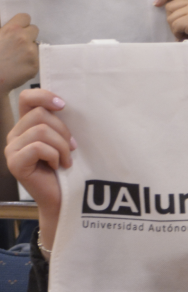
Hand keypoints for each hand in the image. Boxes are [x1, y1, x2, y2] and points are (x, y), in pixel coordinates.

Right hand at [0, 14, 38, 93]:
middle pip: (34, 29)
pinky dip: (29, 62)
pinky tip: (17, 68)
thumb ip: (3, 30)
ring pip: (35, 45)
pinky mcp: (35, 65)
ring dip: (28, 49)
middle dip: (27, 35)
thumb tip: (8, 26)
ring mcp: (31, 52)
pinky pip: (35, 59)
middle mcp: (24, 39)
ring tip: (15, 58)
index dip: (20, 23)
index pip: (25, 17)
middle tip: (16, 44)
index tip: (16, 29)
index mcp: (11, 30)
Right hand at [5, 89, 72, 222]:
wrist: (63, 195)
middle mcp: (15, 134)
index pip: (27, 97)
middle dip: (63, 130)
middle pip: (40, 115)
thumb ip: (59, 120)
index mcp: (26, 124)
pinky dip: (54, 156)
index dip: (44, 96)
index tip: (63, 105)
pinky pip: (38, 147)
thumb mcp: (64, 137)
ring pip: (41, 130)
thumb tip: (65, 103)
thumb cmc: (66, 164)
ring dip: (61, 145)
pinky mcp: (14, 163)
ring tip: (66, 159)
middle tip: (71, 147)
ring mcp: (11, 149)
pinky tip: (57, 166)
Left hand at [155, 0, 187, 40]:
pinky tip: (187, 36)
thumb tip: (159, 3)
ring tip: (186, 33)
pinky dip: (178, 34)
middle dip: (172, 19)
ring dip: (175, 29)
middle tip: (183, 28)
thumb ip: (183, 7)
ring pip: (170, 17)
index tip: (157, 3)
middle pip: (170, 6)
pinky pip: (175, 25)